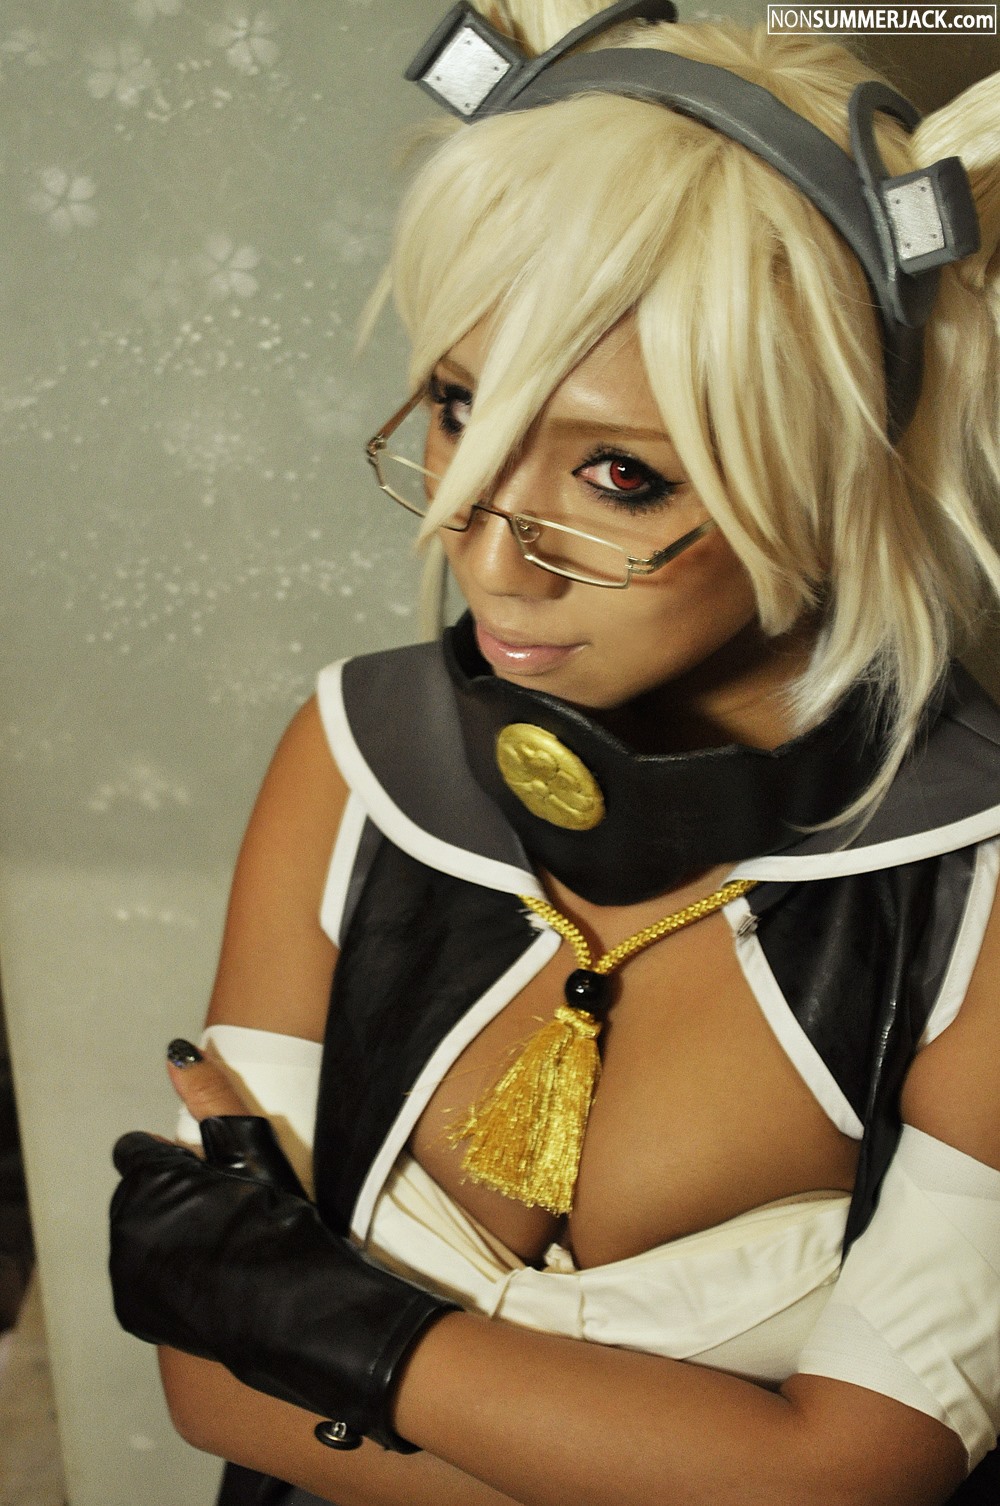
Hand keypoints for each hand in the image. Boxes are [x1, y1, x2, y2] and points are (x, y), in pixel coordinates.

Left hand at [109, 1042, 456, 1451]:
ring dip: (168, 1232)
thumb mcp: (251, 1146)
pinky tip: (210, 1274)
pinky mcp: (131, 1310)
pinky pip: (142, 1275)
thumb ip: (208, 1094)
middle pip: (139, 1192)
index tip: (216, 1178)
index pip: (138, 1151)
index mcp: (146, 1178)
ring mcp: (124, 1273)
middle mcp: (122, 1225)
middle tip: (227, 1210)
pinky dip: (166, 1272)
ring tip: (224, 1243)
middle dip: (170, 1194)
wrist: (296, 1307)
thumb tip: (175, 1050)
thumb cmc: (281, 1216)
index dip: (179, 1160)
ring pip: (140, 1232)